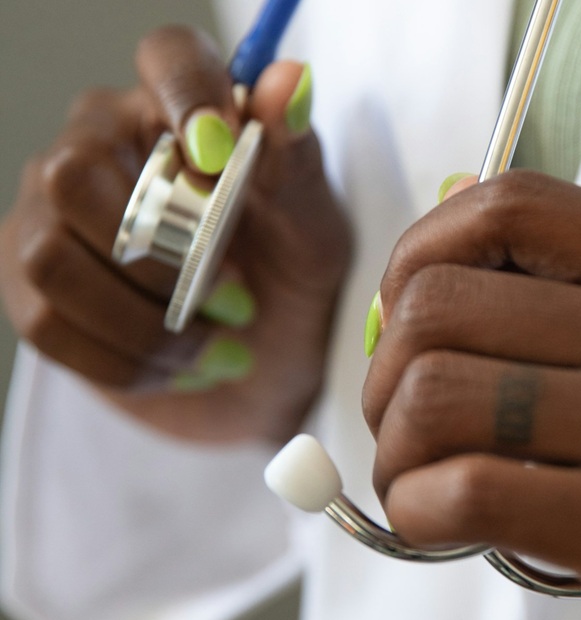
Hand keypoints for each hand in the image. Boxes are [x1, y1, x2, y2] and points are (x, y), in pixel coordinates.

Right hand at [0, 26, 351, 442]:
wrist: (267, 366)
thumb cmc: (288, 282)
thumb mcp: (313, 230)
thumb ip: (296, 164)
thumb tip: (288, 83)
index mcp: (181, 114)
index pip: (167, 57)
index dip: (189, 97)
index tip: (222, 158)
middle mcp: (103, 149)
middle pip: (74, 171)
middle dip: (161, 254)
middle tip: (234, 295)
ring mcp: (53, 218)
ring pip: (53, 259)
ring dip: (144, 321)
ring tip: (211, 341)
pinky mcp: (34, 289)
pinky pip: (48, 323)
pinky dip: (126, 359)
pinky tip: (178, 363)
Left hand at [362, 172, 580, 619]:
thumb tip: (443, 261)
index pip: (516, 203)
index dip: (425, 245)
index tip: (406, 302)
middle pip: (445, 303)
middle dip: (387, 367)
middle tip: (404, 415)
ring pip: (437, 395)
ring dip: (394, 445)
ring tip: (418, 475)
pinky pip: (467, 492)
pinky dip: (416, 509)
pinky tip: (434, 521)